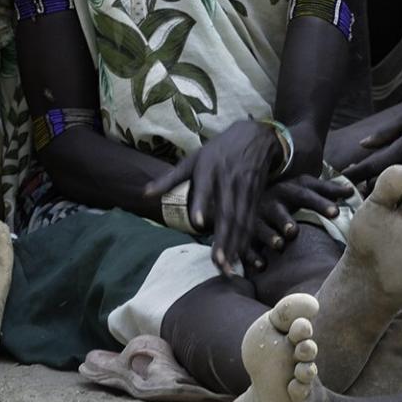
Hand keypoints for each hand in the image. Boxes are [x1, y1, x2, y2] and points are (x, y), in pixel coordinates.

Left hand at [146, 119, 283, 274]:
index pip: (206, 187)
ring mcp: (246, 188)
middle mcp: (230, 179)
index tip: (197, 222)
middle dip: (224, 238)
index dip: (202, 204)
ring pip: (241, 220)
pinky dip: (246, 238)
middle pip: (227, 212)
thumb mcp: (194, 158)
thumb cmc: (219, 150)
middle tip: (219, 261)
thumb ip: (170, 178)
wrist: (257, 136)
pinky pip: (251, 220)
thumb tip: (144, 194)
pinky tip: (241, 255)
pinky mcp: (257, 195)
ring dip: (236, 244)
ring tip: (228, 266)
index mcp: (211, 168)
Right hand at [239, 174, 351, 272]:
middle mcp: (270, 203)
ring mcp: (256, 218)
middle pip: (277, 211)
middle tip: (293, 231)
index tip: (336, 213)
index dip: (321, 204)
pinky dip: (252, 256)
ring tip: (279, 245)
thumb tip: (351, 191)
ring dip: (269, 236)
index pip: (306, 195)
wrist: (254, 191)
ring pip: (259, 228)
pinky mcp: (246, 233)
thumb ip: (328, 190)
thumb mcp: (307, 186)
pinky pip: (246, 245)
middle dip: (284, 220)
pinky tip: (261, 266)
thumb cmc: (290, 193)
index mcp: (289, 190)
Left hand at [334, 106, 401, 195]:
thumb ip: (385, 132)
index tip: (342, 179)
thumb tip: (362, 145)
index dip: (352, 175)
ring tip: (374, 200)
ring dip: (384, 199)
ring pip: (395, 198)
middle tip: (355, 191)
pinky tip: (398, 204)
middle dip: (365, 189)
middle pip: (378, 187)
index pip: (369, 167)